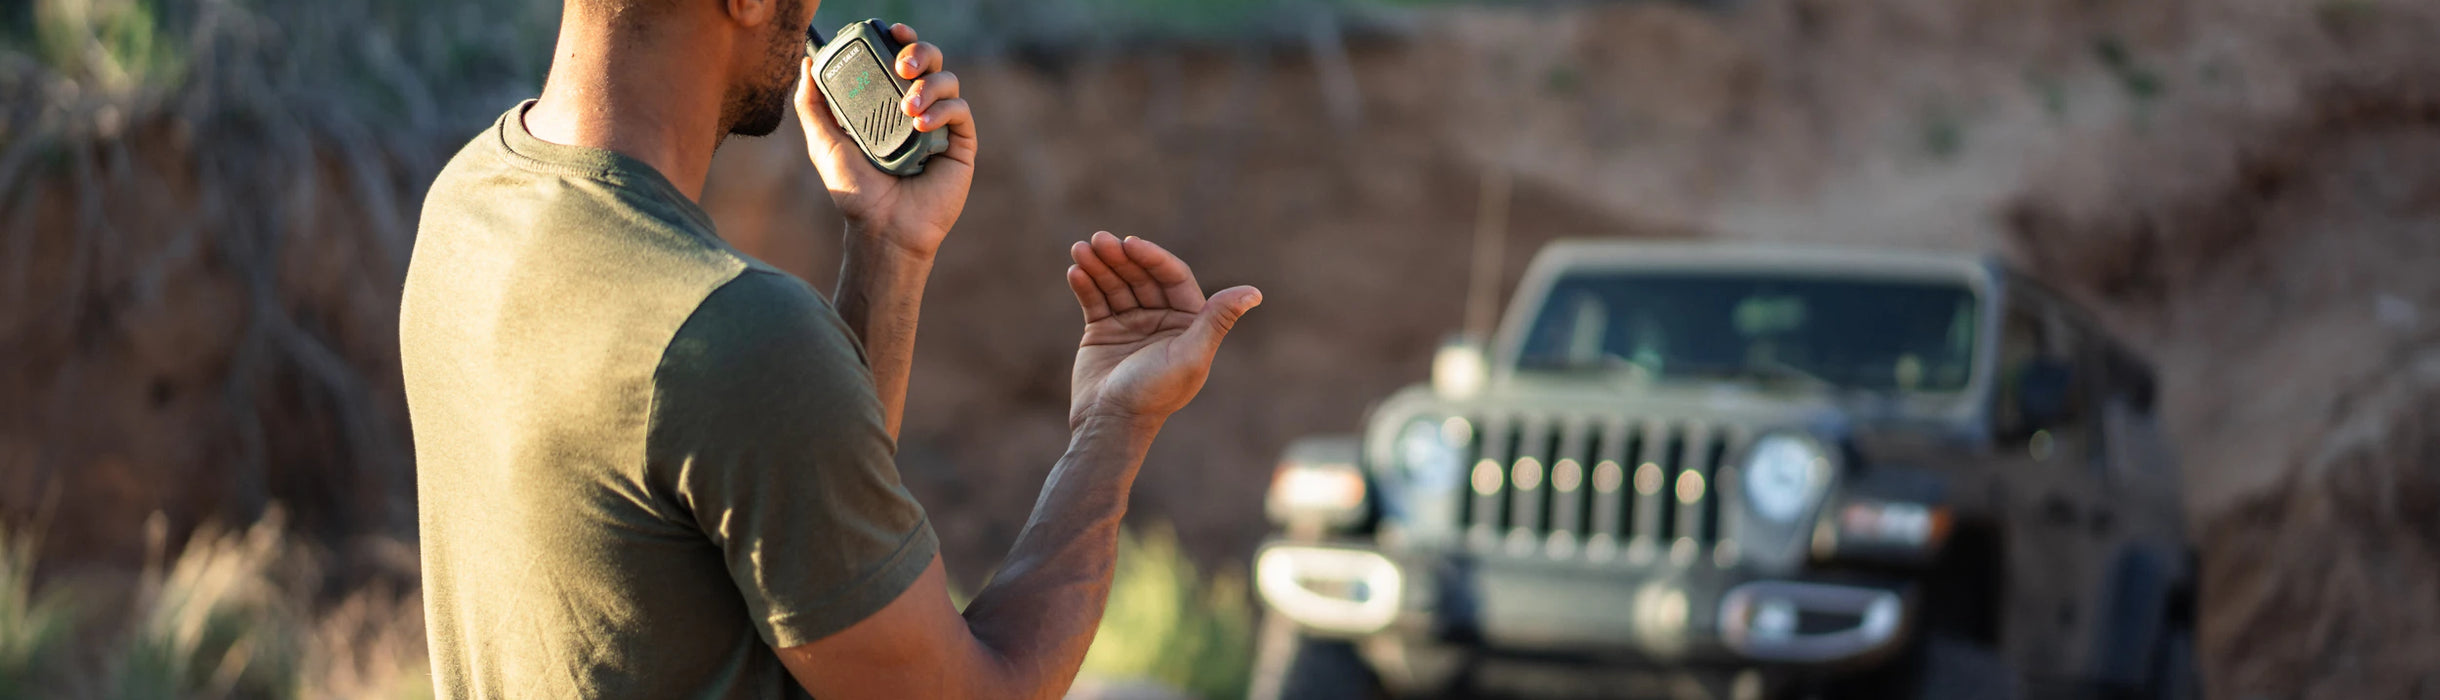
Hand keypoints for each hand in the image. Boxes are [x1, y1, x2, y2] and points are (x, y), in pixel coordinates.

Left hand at [795, 23, 977, 259]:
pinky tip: (920, 125)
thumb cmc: (855, 191)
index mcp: (888, 102)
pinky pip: (959, 111)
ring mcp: (940, 125)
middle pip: (930, 60)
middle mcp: (917, 108)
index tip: (891, 31)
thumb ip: (812, 105)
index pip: (900, 58)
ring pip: (948, 80)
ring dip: (928, 85)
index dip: (900, 39)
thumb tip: (807, 64)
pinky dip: (941, 110)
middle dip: (919, 51)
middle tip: (901, 66)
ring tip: (907, 108)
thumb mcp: (824, 143)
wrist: (882, 227)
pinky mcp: (960, 144)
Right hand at [1065, 232, 1262, 428]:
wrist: (1110, 424)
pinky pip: (1095, 300)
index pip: (1173, 277)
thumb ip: (1219, 320)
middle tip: (1097, 241)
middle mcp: (1161, 320)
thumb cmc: (1154, 394)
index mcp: (1188, 323)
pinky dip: (1085, 284)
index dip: (1152, 257)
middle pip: (1141, 276)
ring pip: (1116, 284)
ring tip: (1079, 249)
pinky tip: (1075, 270)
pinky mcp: (1102, 331)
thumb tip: (1254, 293)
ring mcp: (1131, 323)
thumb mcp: (1190, 356)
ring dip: (1098, 264)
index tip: (1129, 243)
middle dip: (1119, 257)